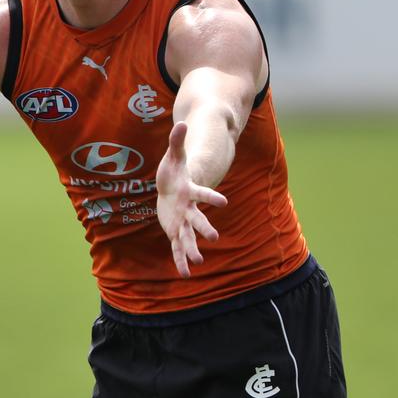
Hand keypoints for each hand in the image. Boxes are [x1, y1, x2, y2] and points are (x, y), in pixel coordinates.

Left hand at [155, 121, 227, 277]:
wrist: (174, 186)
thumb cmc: (174, 170)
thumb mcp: (173, 156)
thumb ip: (177, 141)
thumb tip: (180, 122)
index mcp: (190, 192)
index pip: (202, 194)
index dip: (211, 197)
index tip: (223, 203)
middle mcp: (189, 209)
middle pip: (197, 220)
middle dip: (204, 228)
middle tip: (213, 238)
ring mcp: (184, 221)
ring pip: (188, 237)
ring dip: (192, 250)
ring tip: (198, 264)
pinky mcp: (176, 230)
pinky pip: (177, 247)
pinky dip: (180, 259)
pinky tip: (185, 274)